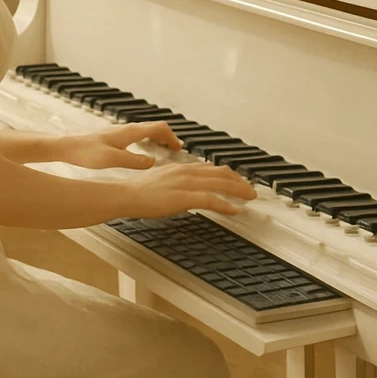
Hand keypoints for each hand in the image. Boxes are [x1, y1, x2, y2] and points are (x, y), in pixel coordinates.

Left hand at [62, 121, 183, 169]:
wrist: (68, 147)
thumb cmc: (86, 153)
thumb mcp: (112, 160)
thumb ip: (134, 161)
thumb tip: (153, 162)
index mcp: (129, 132)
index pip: (159, 128)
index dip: (172, 137)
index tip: (179, 148)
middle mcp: (127, 128)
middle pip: (155, 127)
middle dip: (168, 136)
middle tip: (176, 150)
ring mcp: (121, 131)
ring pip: (147, 129)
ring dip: (159, 137)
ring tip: (166, 149)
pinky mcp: (115, 136)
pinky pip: (138, 134)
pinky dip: (148, 139)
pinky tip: (145, 150)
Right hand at [120, 162, 257, 218]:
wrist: (126, 195)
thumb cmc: (139, 192)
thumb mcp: (161, 181)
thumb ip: (176, 182)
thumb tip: (187, 189)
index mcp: (180, 167)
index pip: (210, 168)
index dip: (228, 174)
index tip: (238, 180)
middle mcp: (186, 171)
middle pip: (220, 173)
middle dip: (238, 181)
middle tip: (250, 189)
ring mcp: (186, 183)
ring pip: (220, 183)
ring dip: (238, 190)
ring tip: (250, 197)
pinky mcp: (184, 196)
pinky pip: (211, 199)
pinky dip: (225, 204)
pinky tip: (234, 210)